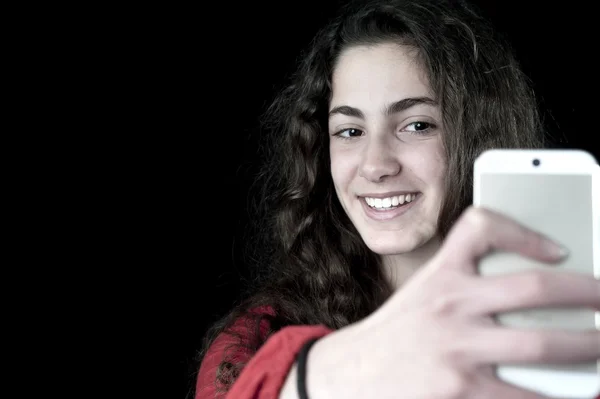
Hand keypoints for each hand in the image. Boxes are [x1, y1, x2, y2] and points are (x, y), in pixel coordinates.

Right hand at [306, 206, 599, 398]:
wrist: (352, 375)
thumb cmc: (397, 334)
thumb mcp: (422, 295)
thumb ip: (465, 286)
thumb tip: (534, 297)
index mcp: (440, 275)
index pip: (481, 227)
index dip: (526, 230)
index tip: (558, 248)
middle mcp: (450, 305)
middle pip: (535, 287)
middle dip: (587, 293)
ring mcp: (457, 350)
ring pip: (542, 345)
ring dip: (588, 348)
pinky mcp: (461, 392)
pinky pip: (527, 396)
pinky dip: (559, 397)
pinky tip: (574, 393)